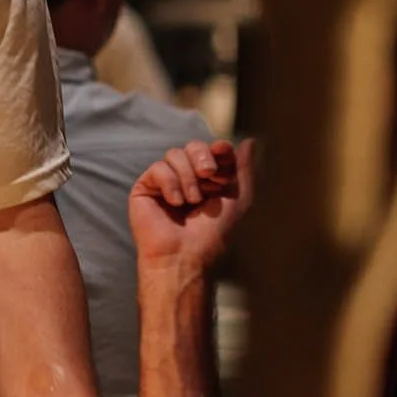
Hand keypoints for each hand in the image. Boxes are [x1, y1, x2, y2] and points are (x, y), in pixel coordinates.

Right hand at [129, 138, 254, 278]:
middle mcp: (187, 180)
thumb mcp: (239, 200)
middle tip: (208, 173)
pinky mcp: (145, 188)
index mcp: (210, 183)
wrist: (186, 256)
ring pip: (174, 154)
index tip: (224, 153)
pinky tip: (175, 203)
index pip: (213, 151)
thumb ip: (244, 169)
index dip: (219, 149)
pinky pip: (158, 168)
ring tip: (192, 200)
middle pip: (193, 146)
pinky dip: (170, 183)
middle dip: (202, 156)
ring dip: (188, 176)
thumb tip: (250, 141)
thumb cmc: (214, 235)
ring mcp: (165, 183)